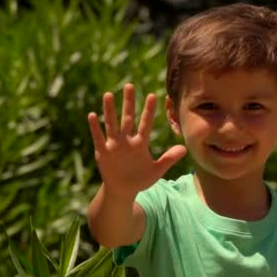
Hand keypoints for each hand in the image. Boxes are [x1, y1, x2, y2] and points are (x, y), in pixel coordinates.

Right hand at [87, 83, 186, 197]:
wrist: (123, 191)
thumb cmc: (141, 179)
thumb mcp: (157, 170)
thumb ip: (169, 158)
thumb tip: (184, 148)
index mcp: (140, 143)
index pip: (145, 123)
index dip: (148, 111)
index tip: (152, 95)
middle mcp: (127, 140)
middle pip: (127, 118)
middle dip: (128, 103)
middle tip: (129, 85)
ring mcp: (114, 145)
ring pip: (111, 124)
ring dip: (109, 110)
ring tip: (108, 94)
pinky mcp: (103, 152)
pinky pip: (99, 138)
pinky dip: (95, 128)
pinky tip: (92, 115)